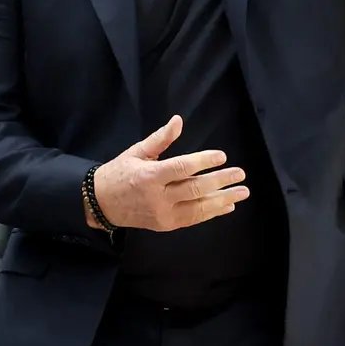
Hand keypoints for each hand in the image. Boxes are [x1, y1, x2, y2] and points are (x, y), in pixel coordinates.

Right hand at [89, 116, 249, 231]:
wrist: (102, 203)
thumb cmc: (120, 172)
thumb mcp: (137, 151)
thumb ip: (160, 138)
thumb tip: (178, 120)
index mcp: (149, 176)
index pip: (181, 168)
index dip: (203, 161)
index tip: (222, 156)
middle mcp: (157, 197)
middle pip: (194, 189)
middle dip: (220, 181)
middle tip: (240, 173)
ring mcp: (163, 214)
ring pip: (198, 207)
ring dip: (223, 199)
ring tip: (242, 191)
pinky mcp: (166, 225)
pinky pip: (193, 219)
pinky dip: (212, 212)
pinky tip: (227, 205)